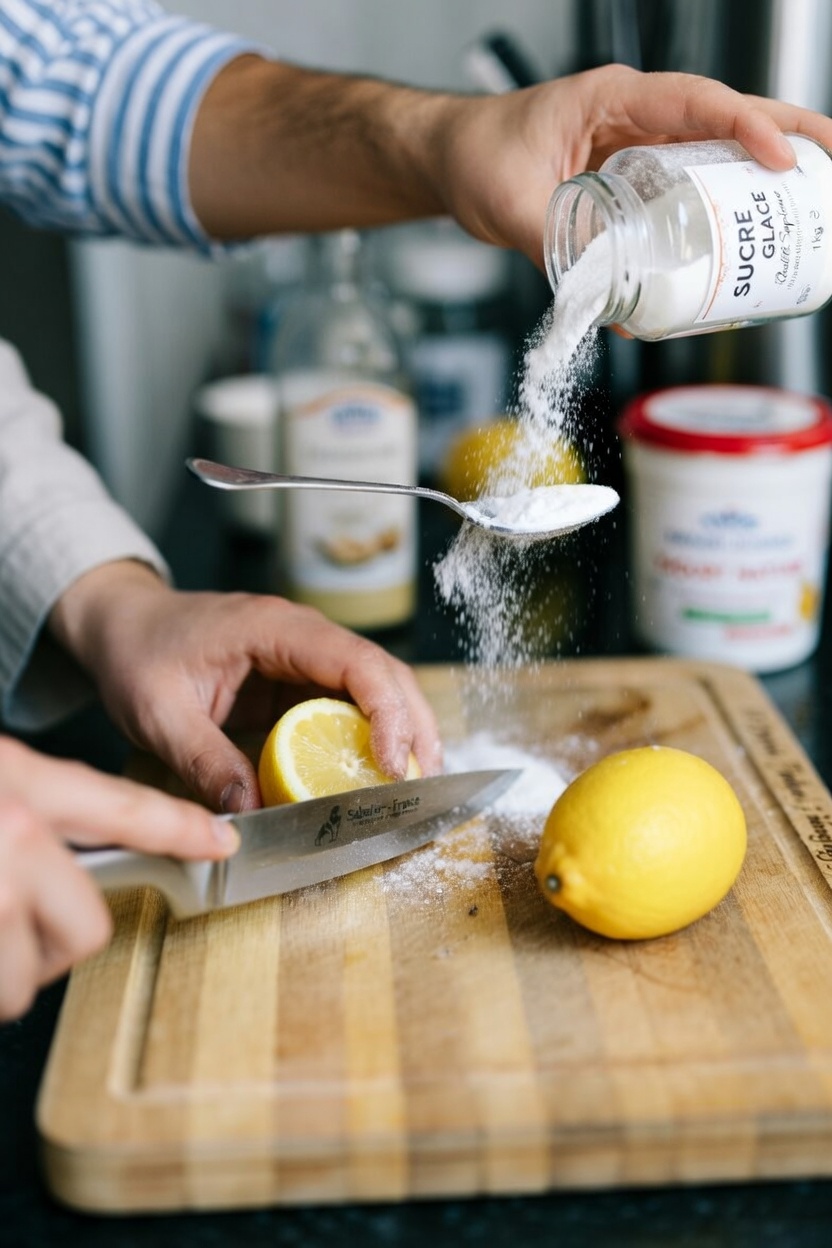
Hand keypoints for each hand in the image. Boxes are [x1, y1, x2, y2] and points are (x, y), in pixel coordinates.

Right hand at [0, 736, 237, 1021]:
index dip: (178, 831)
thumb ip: (29, 805)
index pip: (121, 810)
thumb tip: (54, 841)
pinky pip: (2, 992)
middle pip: (86, 925)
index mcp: (18, 782)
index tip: (223, 843)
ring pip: (35, 971)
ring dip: (8, 966)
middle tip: (10, 925)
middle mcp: (16, 831)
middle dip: (53, 940)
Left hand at [49, 562, 442, 813]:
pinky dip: (371, 736)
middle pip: (384, 672)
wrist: (123, 625)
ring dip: (403, 731)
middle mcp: (303, 635)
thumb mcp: (159, 713)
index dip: (387, 712)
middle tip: (423, 783)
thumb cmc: (138, 653)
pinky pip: (349, 704)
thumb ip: (204, 761)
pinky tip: (378, 773)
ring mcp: (305, 656)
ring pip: (377, 687)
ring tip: (415, 784)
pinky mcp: (299, 680)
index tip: (393, 765)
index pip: (356, 661)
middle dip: (413, 725)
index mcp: (275, 628)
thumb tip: (250, 815)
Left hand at [432, 64, 831, 267]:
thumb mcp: (510, 201)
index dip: (746, 128)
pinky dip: (713, 209)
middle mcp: (633, 117)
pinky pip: (682, 189)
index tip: (780, 161)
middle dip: (785, 136)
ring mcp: (634, 147)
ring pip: (712, 153)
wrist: (450, 160)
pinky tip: (735, 241)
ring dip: (758, 176)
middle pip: (725, 119)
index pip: (696, 103)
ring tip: (805, 202)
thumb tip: (605, 292)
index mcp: (612, 98)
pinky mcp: (627, 180)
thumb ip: (556, 244)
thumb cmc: (475, 156)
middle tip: (831, 165)